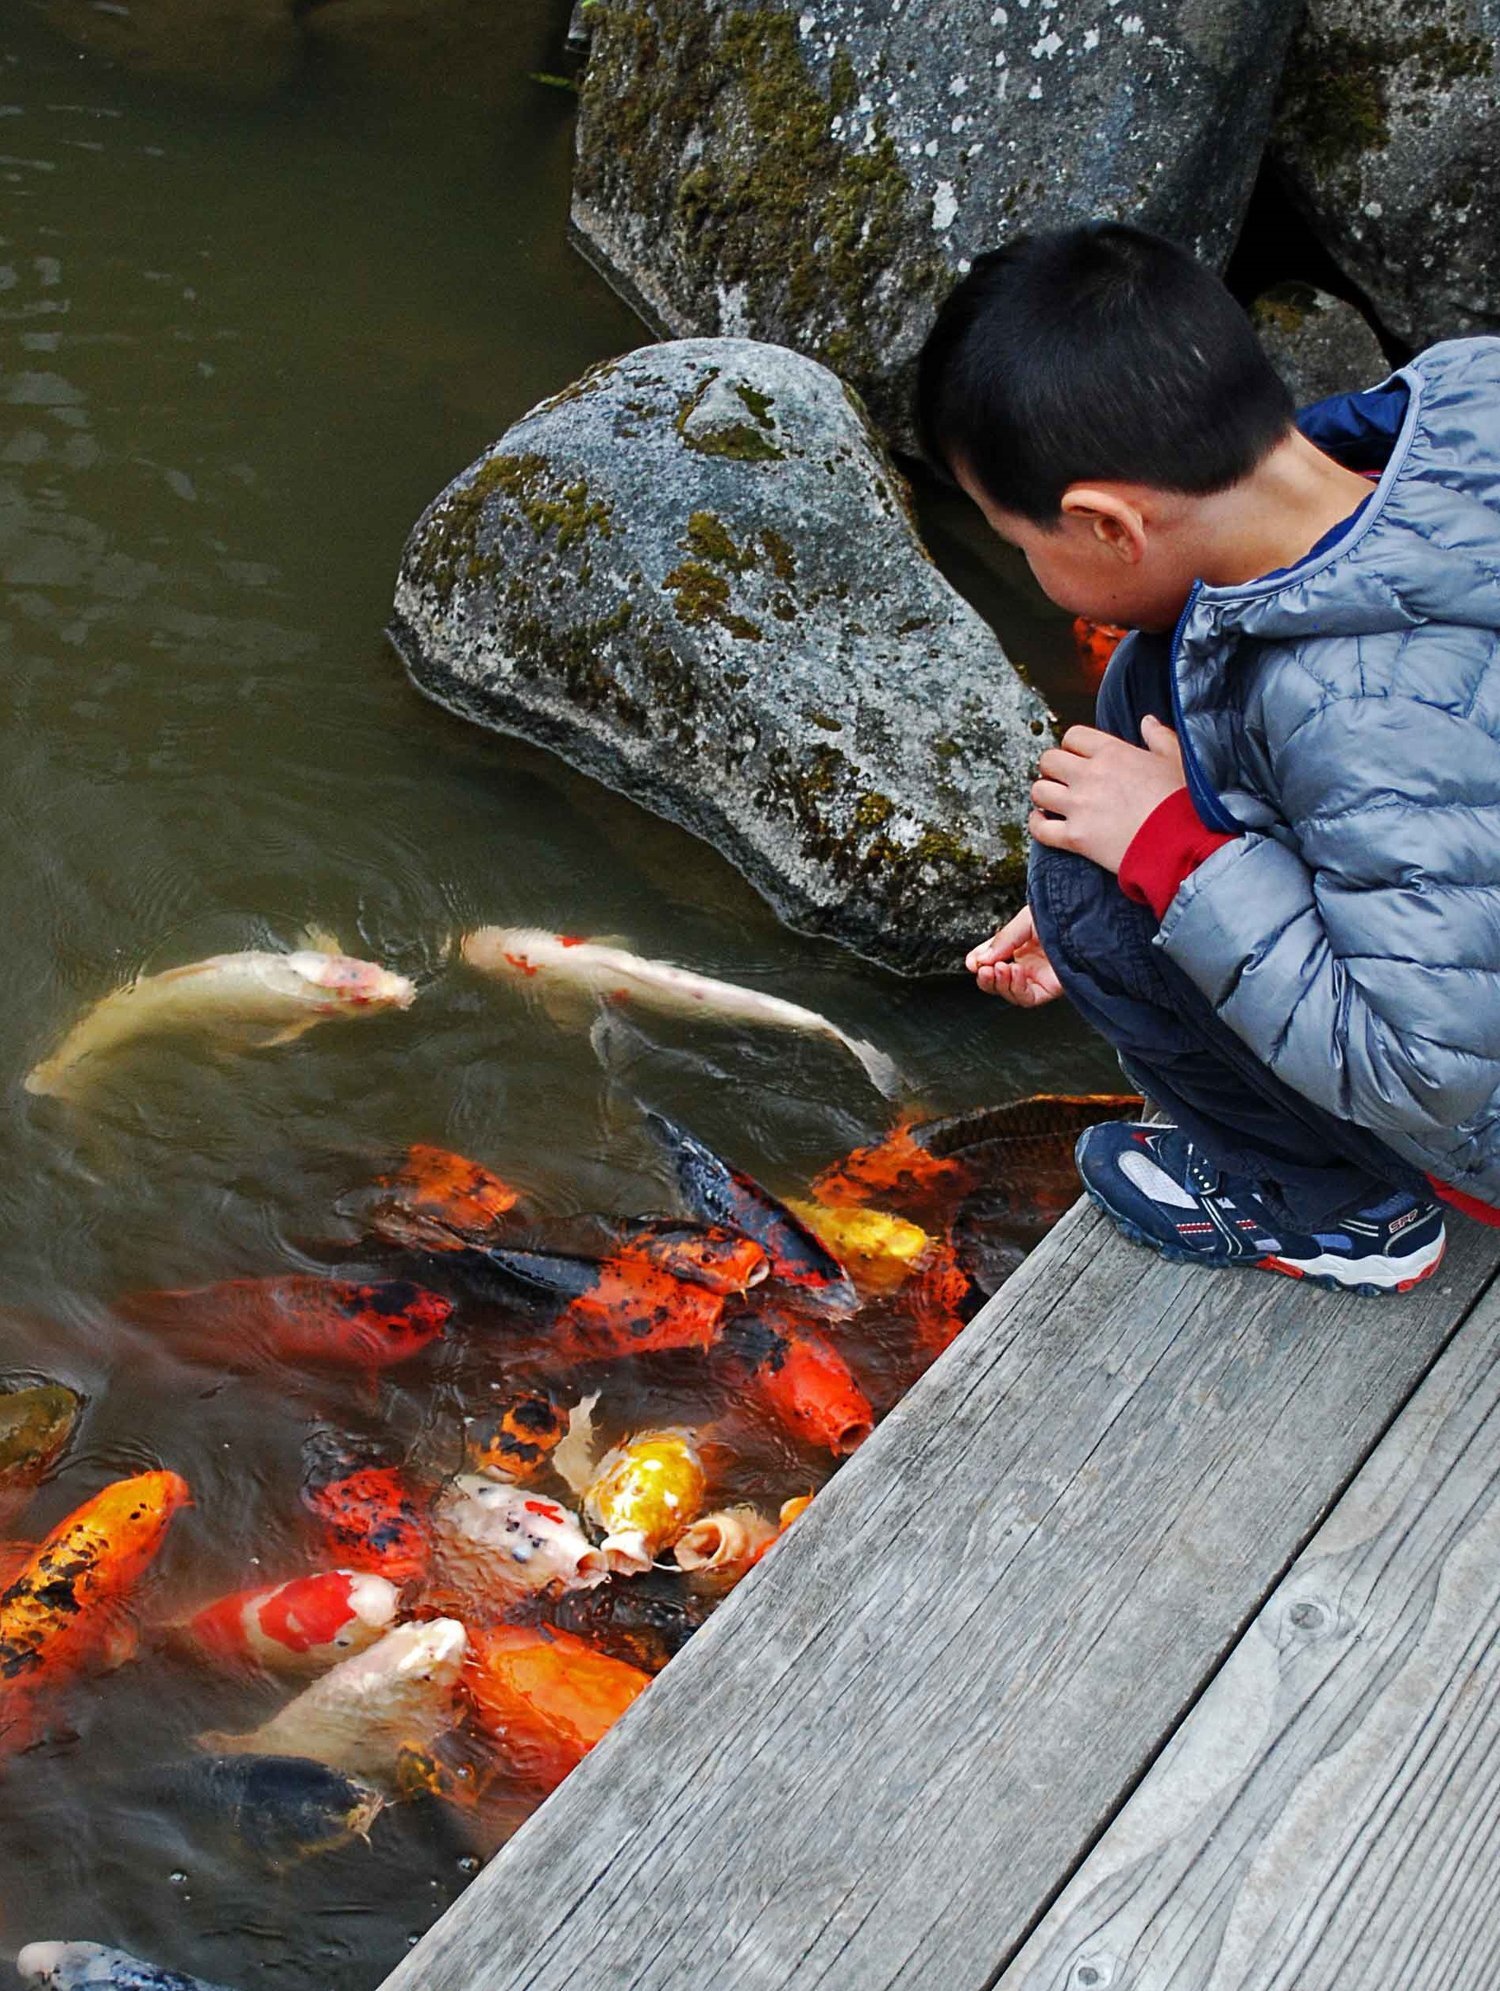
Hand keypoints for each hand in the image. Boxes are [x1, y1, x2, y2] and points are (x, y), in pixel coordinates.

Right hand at [965, 904, 1062, 1006]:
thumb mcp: (1026, 921)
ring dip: (1000, 984)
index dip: (979, 961)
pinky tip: (1015, 973)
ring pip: (1011, 993)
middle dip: (986, 978)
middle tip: (982, 969)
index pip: (993, 959)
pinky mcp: (1052, 987)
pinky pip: (1029, 997)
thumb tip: (981, 958)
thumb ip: (1004, 940)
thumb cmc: (1062, 914)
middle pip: (999, 981)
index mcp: (1020, 944)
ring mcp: (1039, 976)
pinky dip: (1017, 989)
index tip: (972, 962)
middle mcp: (1029, 963)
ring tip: (998, 969)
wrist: (1087, 917)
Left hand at [1028, 715, 1185, 872]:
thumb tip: (1147, 722)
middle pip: (1048, 760)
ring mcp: (1079, 807)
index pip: (1073, 736)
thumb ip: (1160, 738)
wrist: (1182, 844)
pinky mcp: (1076, 838)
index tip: (1081, 758)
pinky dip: (1037, 824)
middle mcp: (1090, 775)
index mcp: (1112, 752)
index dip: (1073, 747)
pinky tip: (1044, 822)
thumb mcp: (1178, 761)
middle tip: (1064, 780)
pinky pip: (1040, 828)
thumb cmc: (1184, 803)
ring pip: (1039, 791)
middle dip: (1053, 768)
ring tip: (1055, 801)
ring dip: (1044, 795)